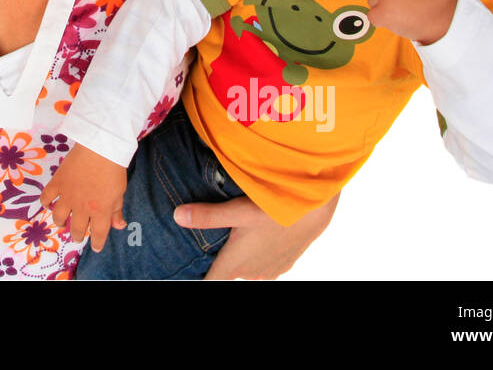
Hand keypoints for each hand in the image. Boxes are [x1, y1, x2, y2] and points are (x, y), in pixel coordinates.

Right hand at [38, 143, 127, 251]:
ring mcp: (68, 196)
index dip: (97, 243)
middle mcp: (82, 208)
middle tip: (77, 236)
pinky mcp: (57, 183)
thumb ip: (117, 211)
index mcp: (100, 211)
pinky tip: (48, 204)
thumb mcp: (120, 193)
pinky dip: (46, 203)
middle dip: (77, 236)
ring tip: (61, 223)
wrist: (99, 148)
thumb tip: (119, 226)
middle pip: (77, 229)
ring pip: (59, 217)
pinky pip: (47, 197)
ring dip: (60, 222)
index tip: (96, 247)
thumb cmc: (113, 169)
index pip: (98, 234)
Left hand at [173, 192, 337, 279]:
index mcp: (235, 264)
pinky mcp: (283, 265)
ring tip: (233, 237)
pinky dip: (256, 255)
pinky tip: (257, 237)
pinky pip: (263, 265)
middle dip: (217, 261)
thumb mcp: (238, 210)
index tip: (190, 269)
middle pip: (227, 273)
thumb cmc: (276, 210)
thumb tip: (177, 216)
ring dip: (239, 257)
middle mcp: (251, 274)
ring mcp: (269, 272)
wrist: (315, 211)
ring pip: (246, 269)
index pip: (210, 282)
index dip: (200, 276)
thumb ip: (208, 216)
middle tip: (209, 242)